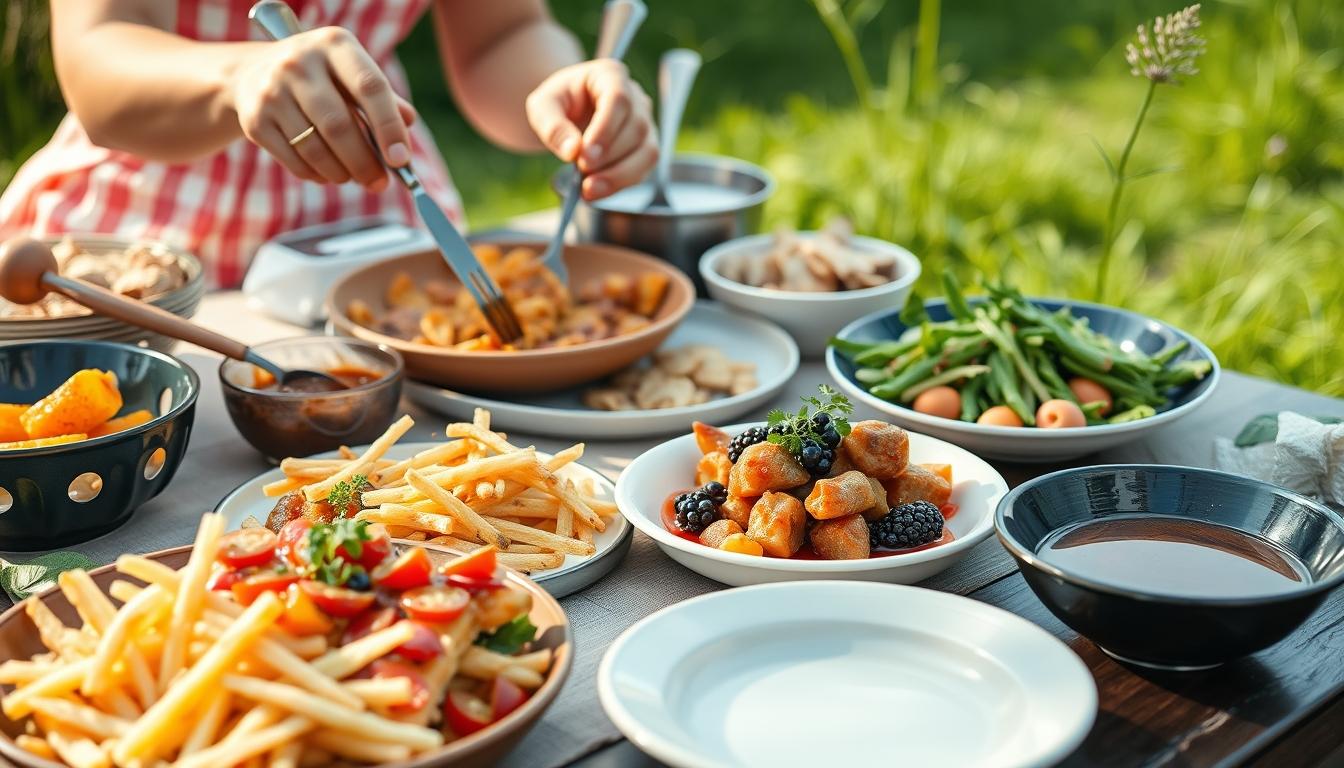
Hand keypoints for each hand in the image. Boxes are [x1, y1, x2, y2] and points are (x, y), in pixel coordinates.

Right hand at [231, 27, 413, 189]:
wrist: (253, 73)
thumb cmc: (321, 77)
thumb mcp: (351, 73)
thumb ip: (384, 97)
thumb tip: (408, 123)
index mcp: (334, 44)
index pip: (369, 87)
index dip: (388, 127)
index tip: (400, 159)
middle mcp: (298, 63)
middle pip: (338, 125)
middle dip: (364, 162)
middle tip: (380, 183)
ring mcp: (271, 90)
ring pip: (315, 148)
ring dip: (341, 173)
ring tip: (354, 178)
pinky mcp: (254, 120)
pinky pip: (294, 161)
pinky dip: (317, 174)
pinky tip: (328, 173)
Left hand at [526, 59, 655, 200]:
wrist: (568, 112)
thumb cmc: (557, 104)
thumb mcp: (542, 107)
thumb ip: (552, 125)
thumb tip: (573, 151)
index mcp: (610, 75)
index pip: (618, 99)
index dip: (605, 130)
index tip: (585, 157)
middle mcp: (635, 97)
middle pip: (635, 128)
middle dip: (608, 157)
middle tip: (580, 174)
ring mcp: (645, 123)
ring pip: (647, 152)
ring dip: (618, 176)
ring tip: (588, 189)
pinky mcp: (645, 147)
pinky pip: (643, 169)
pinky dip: (621, 184)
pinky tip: (597, 191)